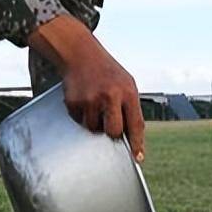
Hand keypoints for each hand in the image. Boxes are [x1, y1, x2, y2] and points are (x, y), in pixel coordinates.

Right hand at [28, 15, 146, 161]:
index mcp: (127, 91)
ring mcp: (90, 100)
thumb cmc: (108, 72)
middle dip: (112, 133)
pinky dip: (83, 116)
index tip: (138, 157)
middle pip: (113, 131)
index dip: (137, 143)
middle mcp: (110, 96)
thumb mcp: (126, 84)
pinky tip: (85, 100)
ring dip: (95, 123)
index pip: (135, 123)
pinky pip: (80, 122)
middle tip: (109, 124)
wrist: (81, 54)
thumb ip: (131, 108)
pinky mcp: (74, 103)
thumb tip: (133, 137)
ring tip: (96, 104)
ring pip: (94, 129)